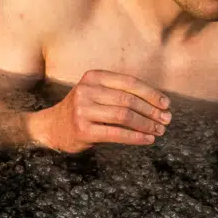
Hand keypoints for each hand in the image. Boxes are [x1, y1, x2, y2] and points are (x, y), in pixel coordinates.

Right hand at [36, 70, 171, 152]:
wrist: (52, 127)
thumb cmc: (82, 110)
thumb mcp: (96, 93)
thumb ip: (120, 92)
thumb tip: (158, 103)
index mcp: (93, 77)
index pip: (129, 83)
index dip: (151, 93)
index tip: (166, 104)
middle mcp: (86, 90)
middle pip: (128, 99)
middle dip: (152, 111)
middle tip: (166, 120)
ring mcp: (82, 110)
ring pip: (124, 116)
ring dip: (146, 125)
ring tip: (159, 131)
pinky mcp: (83, 129)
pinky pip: (116, 133)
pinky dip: (135, 137)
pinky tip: (147, 140)